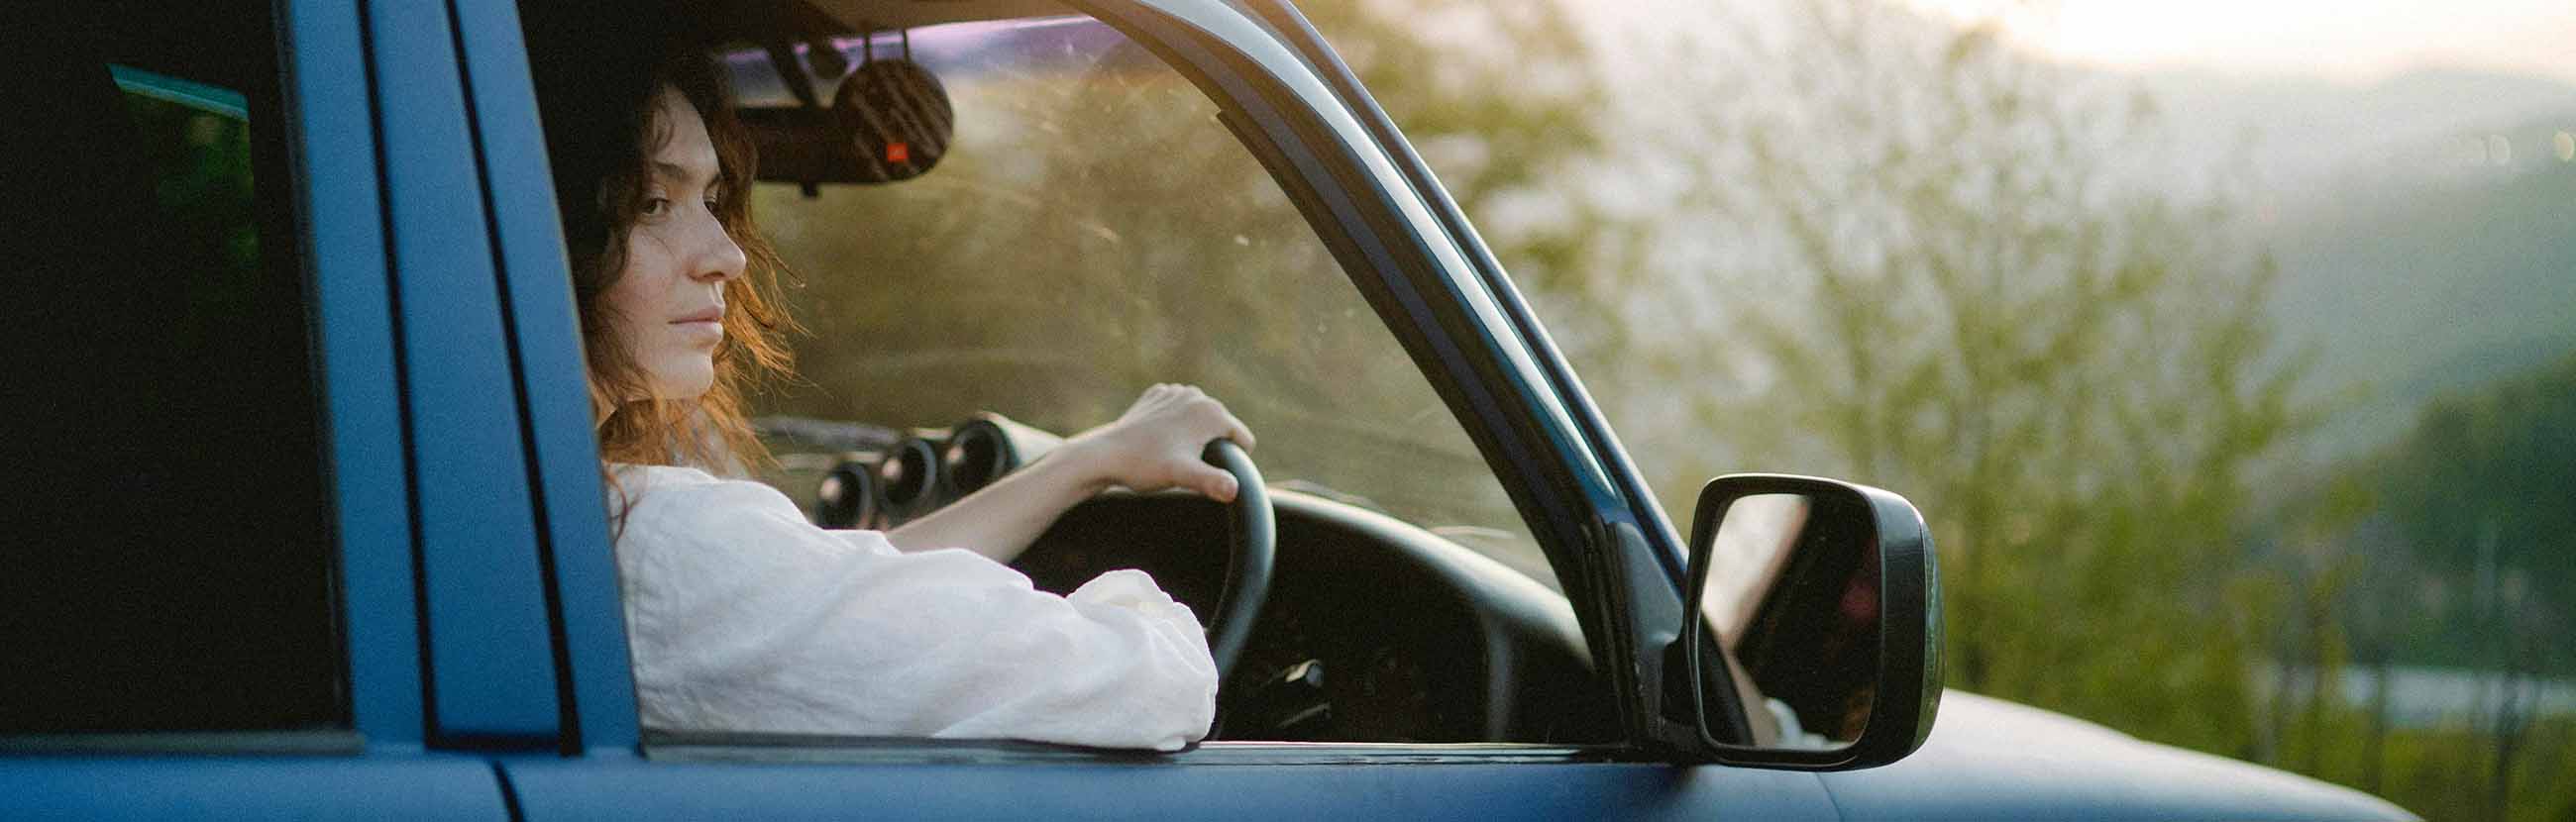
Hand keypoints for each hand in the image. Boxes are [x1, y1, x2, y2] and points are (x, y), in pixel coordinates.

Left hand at [1063, 384, 1256, 501]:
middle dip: (1212, 448)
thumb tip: (1234, 489)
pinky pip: (1178, 413)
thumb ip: (1212, 482)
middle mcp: (1197, 395)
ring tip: (1170, 453)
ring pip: (1200, 420)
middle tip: (1184, 465)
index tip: (1207, 473)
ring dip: (1193, 437)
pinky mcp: (1158, 395)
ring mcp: (1176, 392)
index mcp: (1212, 412)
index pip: (1244, 440)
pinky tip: (1157, 440)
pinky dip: (1173, 426)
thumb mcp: (1183, 477)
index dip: (1233, 462)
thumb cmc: (1145, 465)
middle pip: (1222, 429)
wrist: (1105, 454)